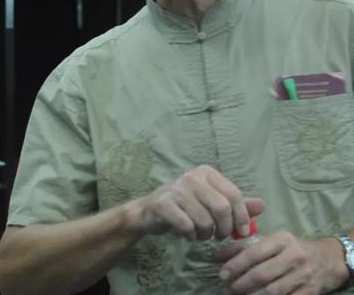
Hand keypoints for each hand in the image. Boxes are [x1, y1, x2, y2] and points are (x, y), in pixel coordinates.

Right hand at [131, 164, 263, 240]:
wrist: (148, 212)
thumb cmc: (183, 206)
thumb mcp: (210, 202)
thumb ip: (235, 204)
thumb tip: (262, 206)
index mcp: (206, 173)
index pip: (234, 195)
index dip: (241, 217)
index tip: (240, 232)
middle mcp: (191, 177)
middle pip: (221, 208)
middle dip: (224, 228)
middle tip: (219, 236)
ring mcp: (175, 189)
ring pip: (204, 220)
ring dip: (205, 235)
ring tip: (200, 234)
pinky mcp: (163, 204)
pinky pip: (187, 226)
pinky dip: (190, 236)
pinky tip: (187, 234)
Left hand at [217, 233, 347, 293]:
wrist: (328, 259)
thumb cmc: (292, 248)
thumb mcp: (271, 240)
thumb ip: (244, 246)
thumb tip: (217, 255)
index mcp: (282, 240)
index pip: (254, 252)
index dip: (236, 265)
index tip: (222, 274)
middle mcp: (294, 256)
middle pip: (262, 274)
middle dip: (241, 283)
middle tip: (228, 288)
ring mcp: (303, 275)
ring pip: (273, 291)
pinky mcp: (310, 292)